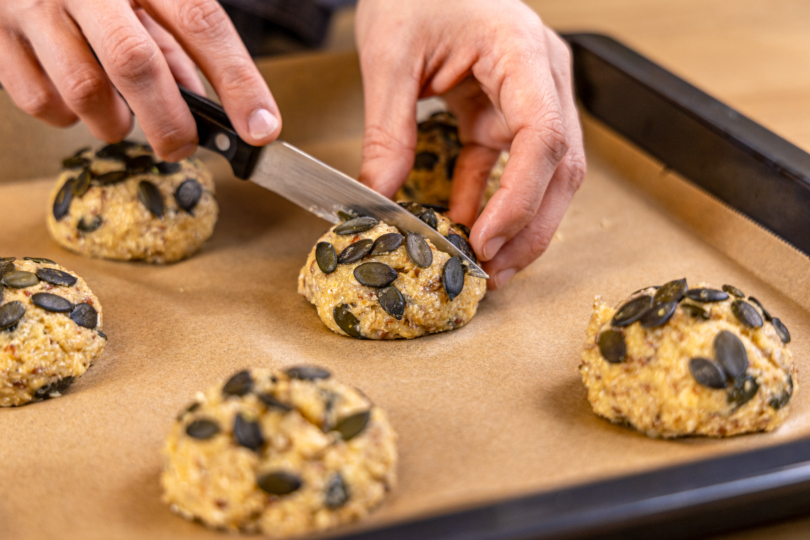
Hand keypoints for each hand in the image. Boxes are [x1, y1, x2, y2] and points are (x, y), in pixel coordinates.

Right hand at [0, 0, 280, 160]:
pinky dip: (66, 115)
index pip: (202, 25)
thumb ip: (176, 43)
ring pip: (85, 92)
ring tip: (120, 110)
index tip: (262, 129)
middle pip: (138, 65)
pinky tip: (73, 94)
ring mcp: (32, 6)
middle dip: (170, 122)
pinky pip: (39, 101)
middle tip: (182, 146)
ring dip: (114, 121)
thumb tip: (204, 107)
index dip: (238, 82)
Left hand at [355, 0, 585, 288]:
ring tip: (484, 266)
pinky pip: (504, 164)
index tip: (486, 239)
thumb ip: (388, 130)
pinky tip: (465, 230)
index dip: (520, 197)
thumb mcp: (391, 55)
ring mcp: (529, 95)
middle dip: (530, 227)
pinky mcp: (504, 110)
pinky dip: (487, 199)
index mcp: (522, 52)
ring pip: (543, 173)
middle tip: (492, 274)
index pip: (543, 135)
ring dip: (516, 223)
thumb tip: (378, 197)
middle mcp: (541, 77)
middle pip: (559, 166)